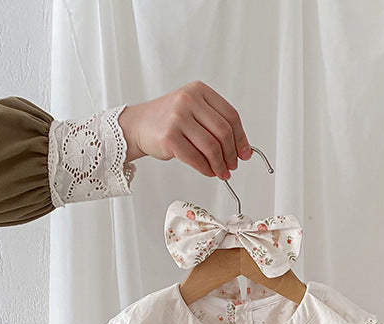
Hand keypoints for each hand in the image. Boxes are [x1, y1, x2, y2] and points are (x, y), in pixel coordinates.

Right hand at [118, 81, 251, 178]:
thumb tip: (241, 148)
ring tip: (221, 172)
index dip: (241, 138)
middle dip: (232, 154)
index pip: (231, 116)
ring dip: (220, 165)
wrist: (138, 125)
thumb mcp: (193, 110)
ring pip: (212, 147)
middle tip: (233, 165)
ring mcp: (178, 118)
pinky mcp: (169, 137)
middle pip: (223, 132)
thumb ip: (215, 123)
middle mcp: (188, 100)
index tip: (245, 153)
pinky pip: (196, 158)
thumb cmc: (168, 120)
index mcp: (199, 91)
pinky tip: (209, 172)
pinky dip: (206, 169)